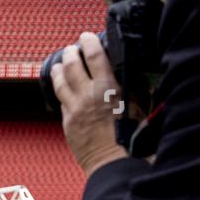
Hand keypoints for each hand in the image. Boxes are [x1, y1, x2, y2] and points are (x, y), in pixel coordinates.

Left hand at [50, 32, 129, 176]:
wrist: (115, 163)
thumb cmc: (132, 137)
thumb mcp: (140, 106)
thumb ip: (134, 88)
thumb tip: (133, 75)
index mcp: (108, 88)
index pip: (94, 56)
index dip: (88, 43)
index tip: (86, 36)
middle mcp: (87, 95)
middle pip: (71, 65)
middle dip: (70, 53)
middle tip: (72, 48)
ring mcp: (74, 109)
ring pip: (59, 81)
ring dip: (59, 69)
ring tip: (61, 63)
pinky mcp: (67, 122)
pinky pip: (61, 101)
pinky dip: (61, 91)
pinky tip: (63, 88)